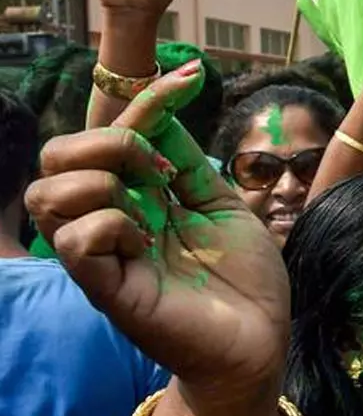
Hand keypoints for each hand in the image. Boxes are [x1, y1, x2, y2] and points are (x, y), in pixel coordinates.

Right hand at [24, 67, 289, 399]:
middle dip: (109, 141)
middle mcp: (109, 220)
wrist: (261, 340)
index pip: (110, 132)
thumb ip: (187, 160)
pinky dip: (109, 225)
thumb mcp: (222, 204)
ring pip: (48, 192)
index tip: (195, 75)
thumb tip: (164, 105)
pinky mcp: (106, 289)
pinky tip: (144, 241)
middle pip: (56, 154)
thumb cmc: (244, 280)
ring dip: (102, 181)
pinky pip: (74, 239)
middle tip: (164, 173)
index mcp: (135, 198)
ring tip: (152, 205)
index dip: (147, 98)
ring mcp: (102, 255)